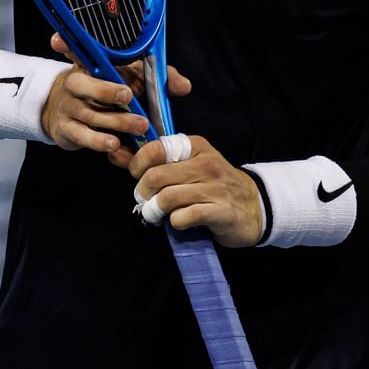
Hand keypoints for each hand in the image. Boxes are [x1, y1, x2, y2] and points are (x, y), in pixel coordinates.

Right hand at [43, 34, 189, 164]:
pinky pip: (82, 136)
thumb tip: (184, 86)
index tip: (57, 40)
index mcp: (89, 64)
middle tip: (128, 95)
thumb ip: (159, 79)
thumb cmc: (108, 93)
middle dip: (106, 89)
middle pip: (82, 83)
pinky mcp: (66, 129)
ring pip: (89, 113)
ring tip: (140, 126)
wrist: (71, 116)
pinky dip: (98, 141)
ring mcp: (68, 107)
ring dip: (115, 121)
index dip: (65, 44)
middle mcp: (74, 83)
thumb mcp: (134, 79)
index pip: (75, 49)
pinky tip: (114, 144)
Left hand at [129, 135, 262, 247]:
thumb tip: (114, 154)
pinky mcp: (219, 212)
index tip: (137, 176)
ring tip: (158, 213)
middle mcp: (206, 163)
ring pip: (167, 198)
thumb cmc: (213, 185)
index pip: (155, 149)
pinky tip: (180, 221)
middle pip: (156, 177)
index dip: (137, 165)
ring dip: (156, 210)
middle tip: (145, 199)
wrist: (254, 207)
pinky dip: (175, 222)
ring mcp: (215, 188)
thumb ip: (151, 160)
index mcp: (196, 146)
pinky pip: (182, 217)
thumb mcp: (187, 165)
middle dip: (143, 192)